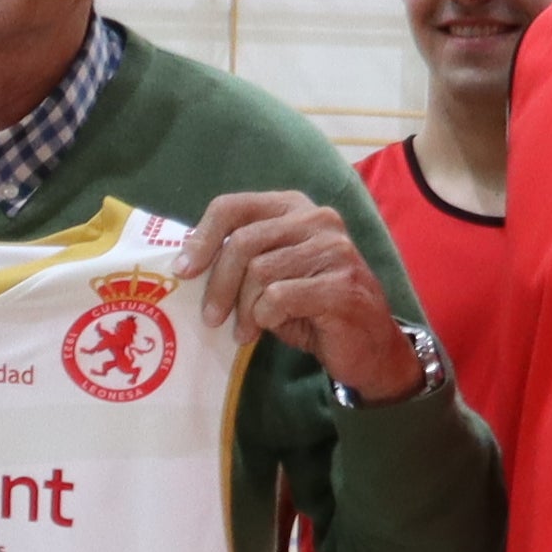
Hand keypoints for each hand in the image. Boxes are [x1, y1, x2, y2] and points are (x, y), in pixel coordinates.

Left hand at [188, 191, 420, 401]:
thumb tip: (188, 262)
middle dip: (219, 285)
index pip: (233, 206)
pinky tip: (273, 326)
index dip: (202, 237)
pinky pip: (280, 297)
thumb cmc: (311, 309)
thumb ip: (241, 259)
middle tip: (212, 317)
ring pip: (260, 272)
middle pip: (243, 242)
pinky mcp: (342, 284)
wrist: (367, 345)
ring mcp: (334, 250)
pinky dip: (267, 317)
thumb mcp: (271, 276)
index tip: (184, 271)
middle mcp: (317, 219)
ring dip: (245, 308)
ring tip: (247, 330)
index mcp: (294, 207)